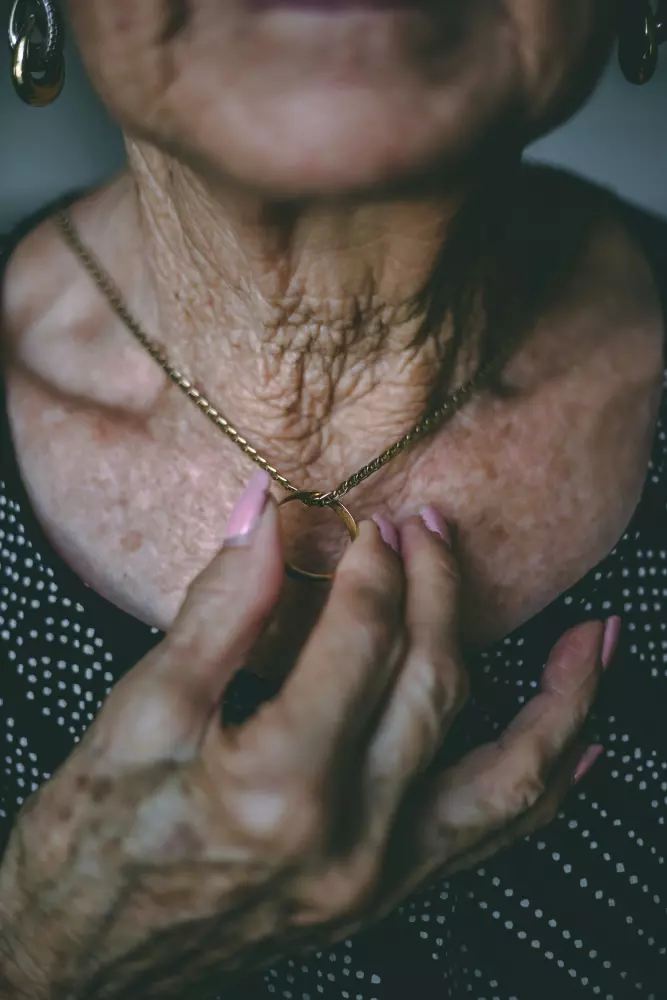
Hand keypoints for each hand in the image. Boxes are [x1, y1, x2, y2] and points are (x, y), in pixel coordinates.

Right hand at [0, 473, 611, 999]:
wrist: (82, 961)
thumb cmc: (93, 845)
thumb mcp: (139, 712)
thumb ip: (219, 606)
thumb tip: (264, 514)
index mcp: (282, 785)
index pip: (364, 637)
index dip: (371, 564)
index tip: (365, 524)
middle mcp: (350, 840)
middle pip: (435, 684)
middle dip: (442, 592)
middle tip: (433, 533)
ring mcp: (378, 877)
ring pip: (506, 778)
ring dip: (561, 701)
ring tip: (599, 642)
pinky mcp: (382, 894)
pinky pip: (489, 838)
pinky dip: (544, 786)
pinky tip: (580, 752)